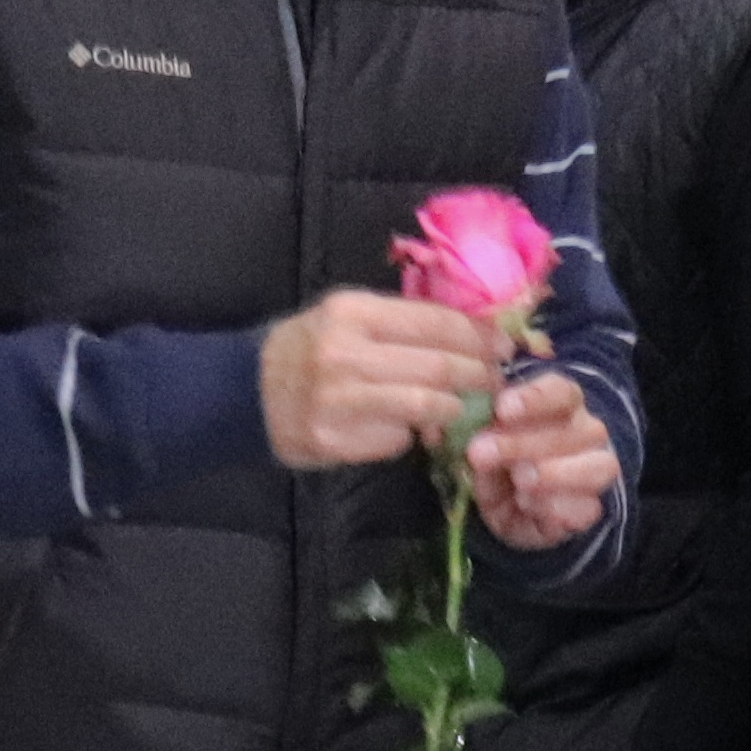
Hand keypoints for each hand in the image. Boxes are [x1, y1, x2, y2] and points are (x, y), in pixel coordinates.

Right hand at [261, 289, 499, 470]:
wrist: (247, 392)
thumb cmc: (309, 348)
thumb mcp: (347, 316)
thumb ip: (402, 323)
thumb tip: (474, 335)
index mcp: (353, 312)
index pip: (435, 321)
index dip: (478, 336)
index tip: (502, 347)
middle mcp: (346, 353)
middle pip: (438, 365)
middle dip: (478, 375)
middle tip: (494, 382)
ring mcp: (339, 399)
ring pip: (425, 405)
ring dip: (454, 409)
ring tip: (460, 408)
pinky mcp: (335, 438)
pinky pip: (396, 437)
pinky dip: (412, 433)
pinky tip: (411, 428)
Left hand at [463, 366, 616, 551]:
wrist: (508, 510)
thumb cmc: (497, 462)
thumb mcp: (478, 444)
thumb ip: (470, 433)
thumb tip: (445, 430)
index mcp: (560, 404)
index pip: (559, 390)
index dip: (534, 398)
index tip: (501, 409)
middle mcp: (586, 432)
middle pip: (571, 430)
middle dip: (522, 442)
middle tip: (482, 452)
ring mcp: (595, 470)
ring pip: (595, 466)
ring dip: (552, 474)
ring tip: (517, 481)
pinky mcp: (590, 508)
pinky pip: (586, 506)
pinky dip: (555, 507)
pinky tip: (527, 504)